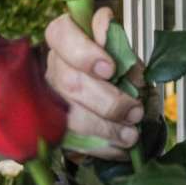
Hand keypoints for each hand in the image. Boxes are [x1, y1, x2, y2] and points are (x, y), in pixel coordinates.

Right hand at [44, 7, 144, 159]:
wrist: (100, 96)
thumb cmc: (110, 67)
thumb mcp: (118, 48)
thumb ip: (117, 43)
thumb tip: (113, 36)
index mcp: (65, 39)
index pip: (62, 35)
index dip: (84, 53)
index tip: (110, 68)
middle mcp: (54, 67)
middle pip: (71, 82)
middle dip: (108, 101)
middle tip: (135, 111)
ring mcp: (50, 98)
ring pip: (72, 116)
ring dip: (107, 128)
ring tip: (131, 134)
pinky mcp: (55, 128)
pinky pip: (75, 141)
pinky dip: (102, 147)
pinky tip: (120, 148)